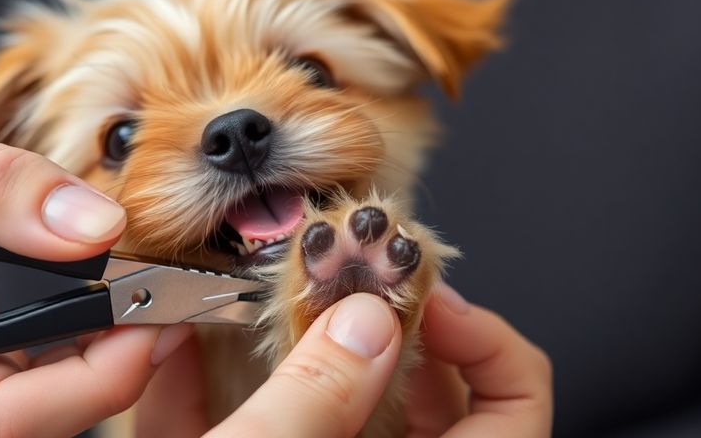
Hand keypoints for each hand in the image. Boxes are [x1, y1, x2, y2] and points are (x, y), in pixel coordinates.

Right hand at [136, 286, 551, 436]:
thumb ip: (319, 400)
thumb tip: (366, 322)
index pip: (515, 404)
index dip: (485, 335)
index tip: (420, 292)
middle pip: (426, 395)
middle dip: (375, 322)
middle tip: (335, 277)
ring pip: (343, 404)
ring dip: (303, 343)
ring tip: (268, 294)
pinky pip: (265, 425)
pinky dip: (223, 385)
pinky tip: (184, 344)